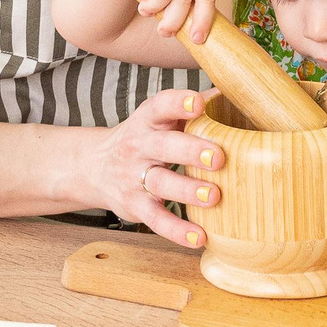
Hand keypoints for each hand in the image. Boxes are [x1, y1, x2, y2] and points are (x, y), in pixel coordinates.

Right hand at [85, 87, 224, 248]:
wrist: (94, 167)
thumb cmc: (143, 138)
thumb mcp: (160, 119)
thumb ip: (191, 107)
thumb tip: (233, 88)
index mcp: (149, 120)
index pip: (161, 106)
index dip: (178, 103)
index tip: (198, 103)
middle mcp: (139, 146)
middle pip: (163, 146)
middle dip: (190, 150)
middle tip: (218, 156)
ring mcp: (134, 177)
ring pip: (160, 183)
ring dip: (187, 190)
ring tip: (214, 196)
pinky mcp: (134, 206)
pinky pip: (156, 219)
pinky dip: (176, 230)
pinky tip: (199, 237)